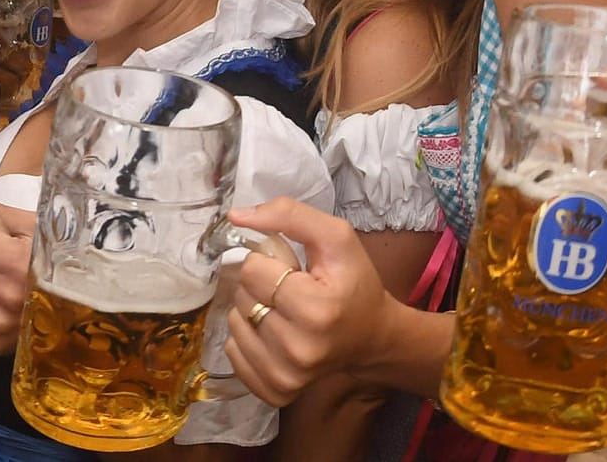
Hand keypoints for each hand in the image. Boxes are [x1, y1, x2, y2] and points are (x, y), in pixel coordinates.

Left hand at [223, 198, 395, 406]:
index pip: (252, 271)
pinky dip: (248, 339)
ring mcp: (286, 376)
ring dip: (253, 312)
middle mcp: (299, 350)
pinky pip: (233, 353)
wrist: (372, 336)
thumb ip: (289, 215)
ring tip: (284, 312)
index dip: (269, 263)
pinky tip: (275, 335)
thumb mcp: (336, 237)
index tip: (294, 271)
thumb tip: (236, 215)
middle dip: (261, 287)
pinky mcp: (275, 392)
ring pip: (235, 324)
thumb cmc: (354, 283)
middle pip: (243, 298)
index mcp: (316, 310)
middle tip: (291, 291)